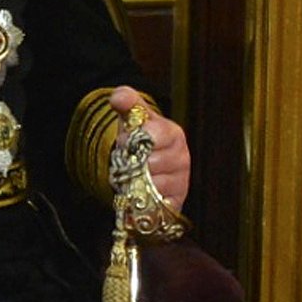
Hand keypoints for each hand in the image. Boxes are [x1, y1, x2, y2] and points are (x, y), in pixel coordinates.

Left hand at [110, 86, 190, 212]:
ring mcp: (180, 182)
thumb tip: (119, 96)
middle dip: (132, 163)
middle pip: (150, 164)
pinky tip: (139, 192)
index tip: (126, 140)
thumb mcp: (133, 116)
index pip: (152, 136)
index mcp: (174, 134)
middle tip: (128, 160)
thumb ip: (126, 101)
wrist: (145, 164)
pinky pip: (155, 205)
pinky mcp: (174, 203)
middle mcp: (183, 158)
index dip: (133, 139)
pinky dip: (142, 201)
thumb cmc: (140, 138)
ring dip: (134, 183)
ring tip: (133, 176)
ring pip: (150, 185)